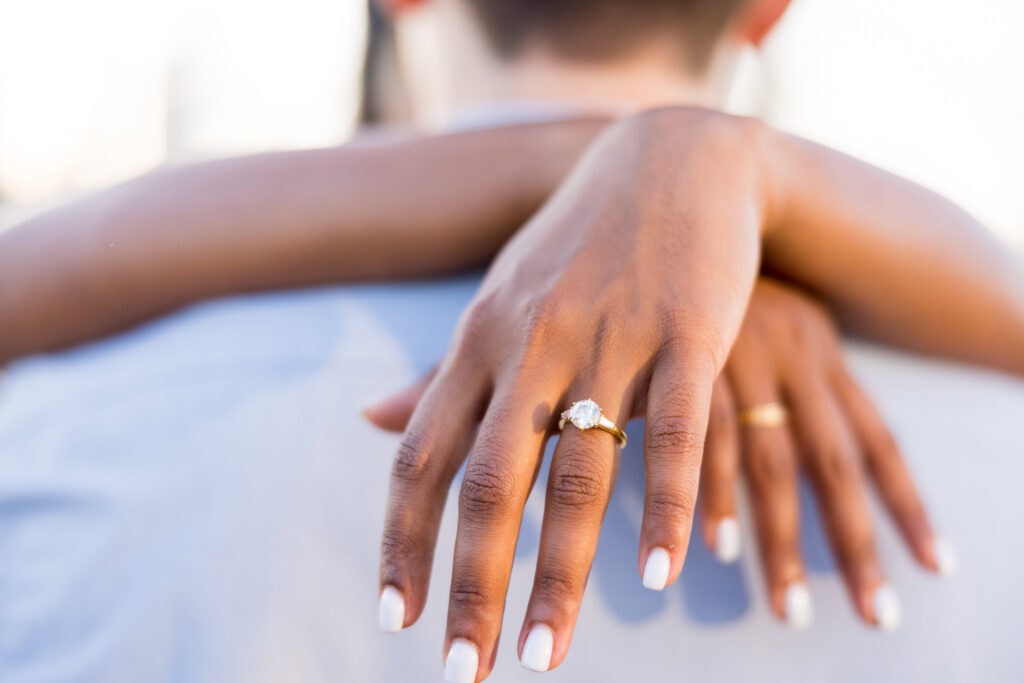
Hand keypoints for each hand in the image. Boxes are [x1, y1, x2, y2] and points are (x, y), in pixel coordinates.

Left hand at [373, 108, 768, 678]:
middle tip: (461, 672)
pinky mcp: (692, 333)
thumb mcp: (498, 297)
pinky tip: (661, 576)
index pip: (422, 454)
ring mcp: (614, 336)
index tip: (394, 616)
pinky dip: (666, 510)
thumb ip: (441, 370)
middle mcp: (535, 343)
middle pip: (489, 482)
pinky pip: (677, 437)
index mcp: (482, 339)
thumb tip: (367, 420)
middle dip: (471, 585)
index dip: (402, 540)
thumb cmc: (579, 241)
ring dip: (559, 574)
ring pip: (578, 474)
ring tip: (546, 656)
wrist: (676, 157)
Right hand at [699, 278, 956, 629]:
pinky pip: (705, 442)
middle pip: (837, 468)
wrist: (659, 181)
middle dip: (858, 546)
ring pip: (776, 468)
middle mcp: (794, 356)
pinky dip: (712, 498)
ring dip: (783, 545)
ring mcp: (740, 358)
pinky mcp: (681, 359)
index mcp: (820, 346)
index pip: (879, 441)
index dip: (908, 504)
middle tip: (876, 616)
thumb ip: (777, 369)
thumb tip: (788, 434)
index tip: (933, 563)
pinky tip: (716, 548)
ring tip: (794, 612)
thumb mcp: (763, 307)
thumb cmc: (706, 260)